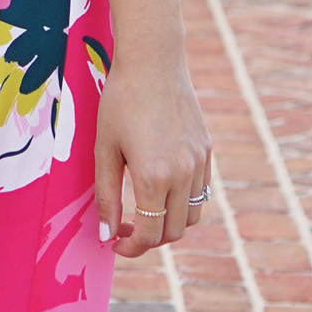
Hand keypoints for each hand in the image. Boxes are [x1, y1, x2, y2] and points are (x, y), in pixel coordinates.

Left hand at [94, 52, 210, 255]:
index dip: (131, 248)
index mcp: (154, 177)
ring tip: (145, 212)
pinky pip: (201, 192)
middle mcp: (182, 174)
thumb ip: (107, 196)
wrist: (153, 63)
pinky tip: (160, 188)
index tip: (115, 243)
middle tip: (125, 229)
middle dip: (148, 240)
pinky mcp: (207, 151)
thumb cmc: (120, 103)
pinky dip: (183, 203)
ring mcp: (199, 163)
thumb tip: (106, 233)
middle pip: (173, 232)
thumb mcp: (104, 150)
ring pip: (192, 216)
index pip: (149, 234)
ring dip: (169, 224)